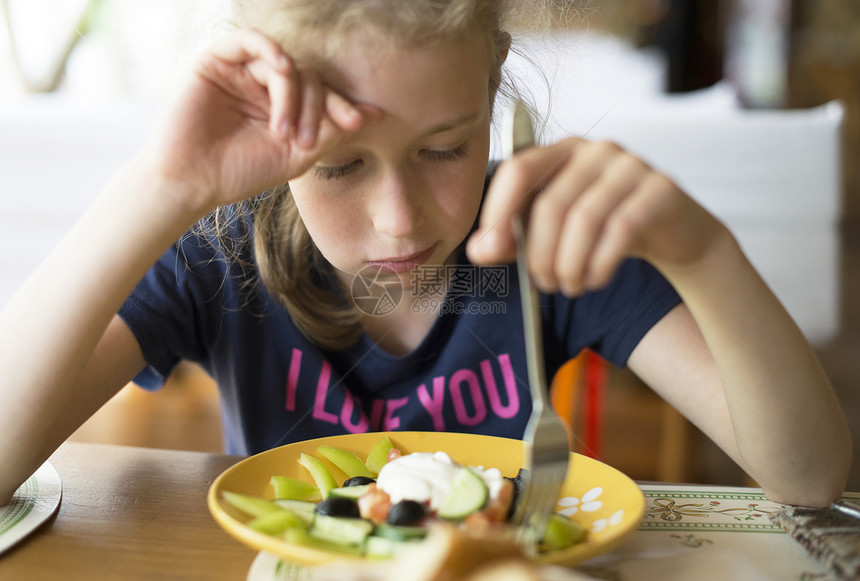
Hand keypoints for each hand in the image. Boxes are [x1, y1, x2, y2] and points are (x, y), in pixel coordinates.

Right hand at [139, 29, 378, 211]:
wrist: (192, 182)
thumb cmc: (241, 173)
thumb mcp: (298, 156)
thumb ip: (331, 132)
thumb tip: (375, 114)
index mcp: (286, 108)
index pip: (323, 94)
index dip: (343, 105)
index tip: (359, 121)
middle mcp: (266, 87)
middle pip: (309, 77)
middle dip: (316, 107)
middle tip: (305, 141)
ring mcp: (243, 72)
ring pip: (286, 64)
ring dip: (293, 95)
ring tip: (283, 131)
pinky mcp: (217, 61)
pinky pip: (249, 40)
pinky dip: (270, 49)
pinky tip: (282, 69)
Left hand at [466, 138, 727, 293]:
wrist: (675, 232)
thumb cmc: (606, 228)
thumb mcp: (554, 234)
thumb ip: (511, 240)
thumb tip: (479, 249)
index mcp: (562, 151)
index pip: (519, 169)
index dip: (499, 209)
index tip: (491, 248)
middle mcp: (595, 150)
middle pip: (550, 204)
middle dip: (540, 255)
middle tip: (543, 284)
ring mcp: (631, 164)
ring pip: (584, 220)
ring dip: (570, 265)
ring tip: (569, 286)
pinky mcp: (661, 187)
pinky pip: (621, 230)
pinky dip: (601, 264)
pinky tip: (595, 280)